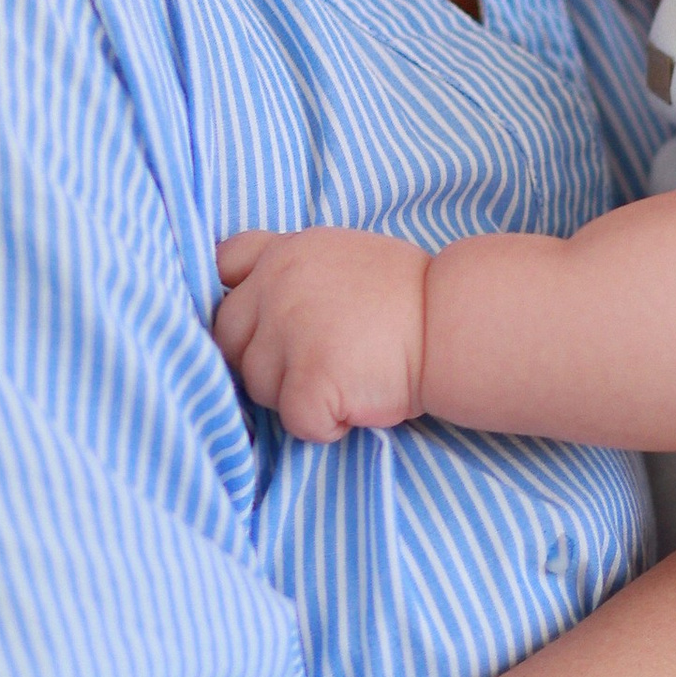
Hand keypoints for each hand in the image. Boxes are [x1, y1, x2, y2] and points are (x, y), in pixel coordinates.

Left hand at [213, 227, 427, 439]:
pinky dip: (325, 424)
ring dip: (295, 394)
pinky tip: (357, 402)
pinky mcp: (308, 378)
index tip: (258, 322)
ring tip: (347, 378)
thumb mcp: (343, 256)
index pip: (222, 265)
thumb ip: (294, 272)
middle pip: (228, 339)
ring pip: (257, 385)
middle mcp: (277, 285)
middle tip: (317, 364)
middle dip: (263, 360)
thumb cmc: (409, 297)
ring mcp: (289, 331)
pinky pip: (294, 420)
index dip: (234, 299)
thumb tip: (254, 306)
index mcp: (286, 252)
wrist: (454, 323)